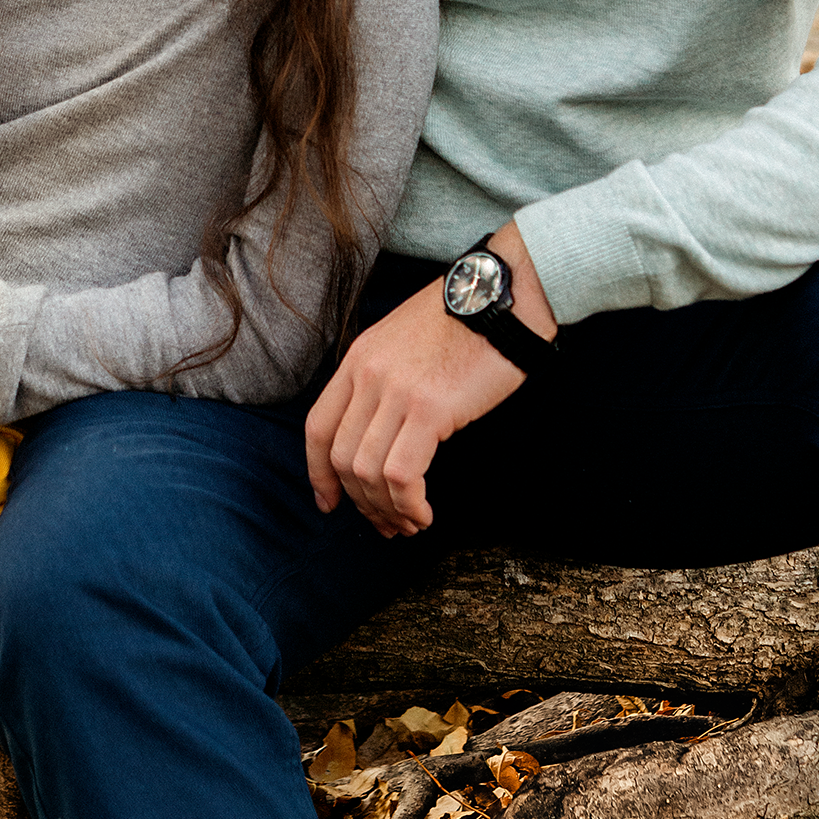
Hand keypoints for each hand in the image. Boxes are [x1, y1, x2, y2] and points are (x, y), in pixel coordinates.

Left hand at [305, 223, 556, 538]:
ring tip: (408, 523)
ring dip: (386, 510)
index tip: (328, 502)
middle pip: (342, 458)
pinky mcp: (429, 408)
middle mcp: (368, 374)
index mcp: (358, 359)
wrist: (501, 295)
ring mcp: (396, 391)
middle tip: (385, 524)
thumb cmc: (464, 319)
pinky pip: (402, 474)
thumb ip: (384, 379)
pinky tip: (423, 513)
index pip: (318, 427)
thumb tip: (381, 432)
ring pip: (369, 472)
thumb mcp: (403, 340)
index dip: (318, 473)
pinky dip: (408, 504)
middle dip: (359, 502)